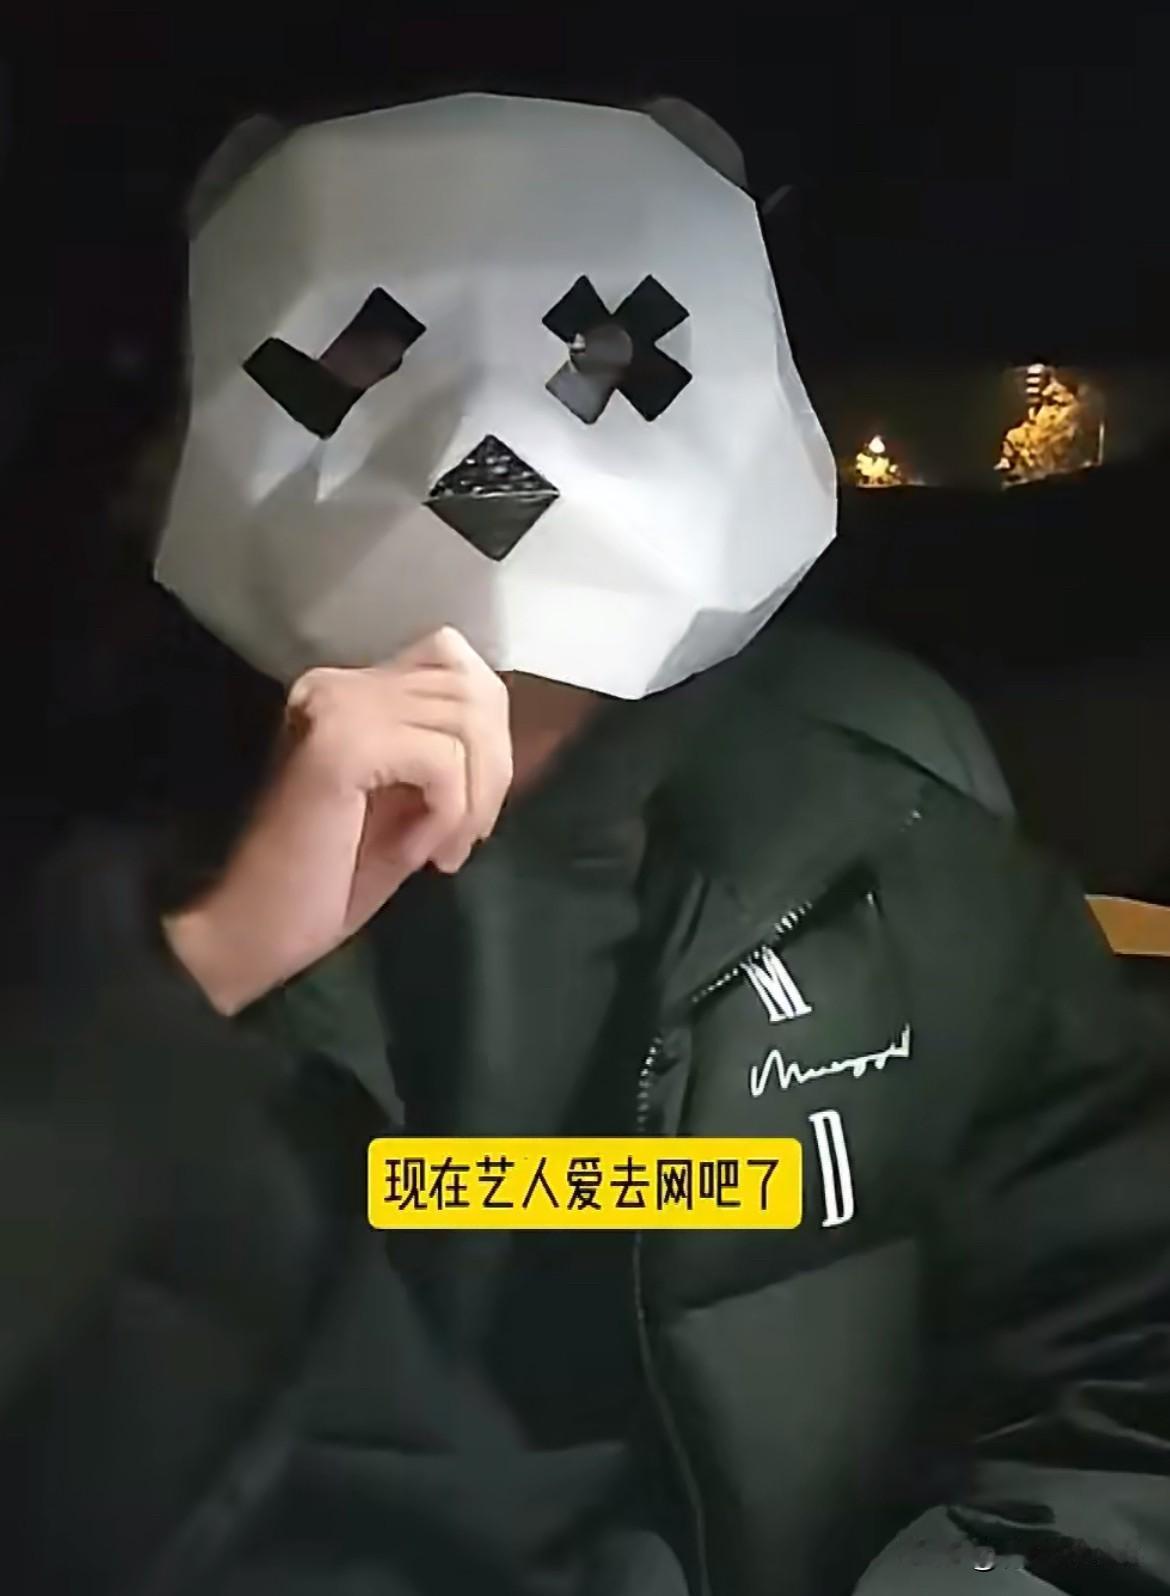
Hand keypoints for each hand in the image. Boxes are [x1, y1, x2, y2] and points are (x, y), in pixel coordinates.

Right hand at [163, 627, 512, 1014]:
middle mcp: (340, 683)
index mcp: (351, 691)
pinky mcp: (340, 745)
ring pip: (467, 721)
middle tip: (466, 838)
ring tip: (442, 850)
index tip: (471, 809)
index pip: (457, 665)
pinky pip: (444, 759)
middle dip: (493, 771)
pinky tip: (417, 853)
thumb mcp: (406, 805)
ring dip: (475, 798)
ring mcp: (337, 707)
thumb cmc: (325, 881)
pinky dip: (449, 812)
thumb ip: (447, 755)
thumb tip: (504, 734)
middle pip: (472, 688)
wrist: (252, 932)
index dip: (487, 736)